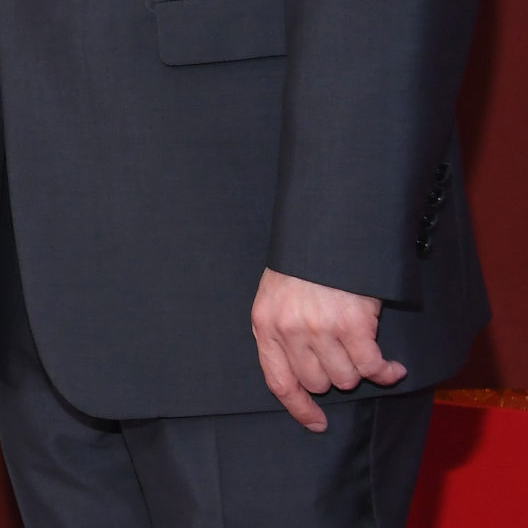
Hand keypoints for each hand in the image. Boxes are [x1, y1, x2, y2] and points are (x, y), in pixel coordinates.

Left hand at [251, 267, 404, 430]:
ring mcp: (321, 329)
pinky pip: (372, 367)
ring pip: (345, 378)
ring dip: (359, 371)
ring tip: (364, 353)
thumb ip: (281, 332)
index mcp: (266, 325)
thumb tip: (299, 375)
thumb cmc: (302, 268)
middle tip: (344, 357)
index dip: (299, 408)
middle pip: (317, 382)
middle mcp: (290, 330)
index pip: (279, 381)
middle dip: (333, 376)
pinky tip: (392, 367)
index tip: (317, 423)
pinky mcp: (353, 326)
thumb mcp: (275, 297)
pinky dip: (386, 372)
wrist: (327, 234)